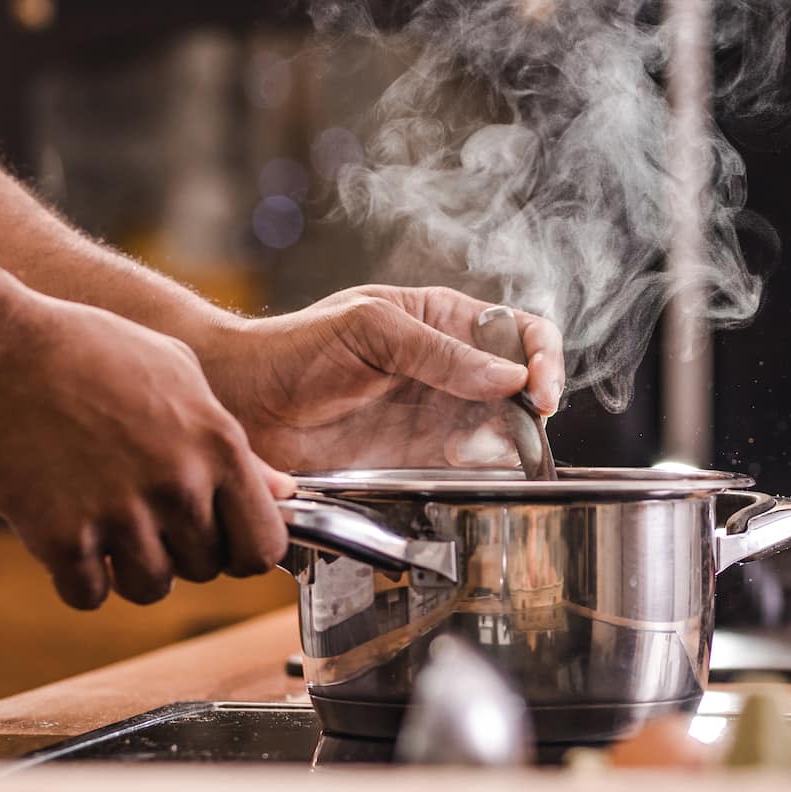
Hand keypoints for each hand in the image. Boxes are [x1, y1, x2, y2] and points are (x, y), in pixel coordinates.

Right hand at [0, 299, 293, 608]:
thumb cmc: (87, 351)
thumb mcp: (178, 375)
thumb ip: (233, 442)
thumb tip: (282, 490)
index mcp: (216, 445)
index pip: (263, 546)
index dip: (242, 550)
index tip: (218, 539)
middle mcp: (177, 485)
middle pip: (206, 571)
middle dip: (179, 553)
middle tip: (142, 515)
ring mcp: (120, 514)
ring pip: (150, 590)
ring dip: (128, 570)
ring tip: (104, 522)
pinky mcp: (62, 537)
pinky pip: (88, 595)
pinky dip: (77, 577)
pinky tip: (67, 533)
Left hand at [198, 285, 564, 471]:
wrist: (246, 404)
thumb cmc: (297, 349)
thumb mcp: (370, 330)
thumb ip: (438, 352)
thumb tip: (508, 378)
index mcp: (441, 320)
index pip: (517, 330)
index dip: (543, 355)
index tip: (542, 387)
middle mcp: (449, 367)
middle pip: (521, 383)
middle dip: (537, 403)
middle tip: (530, 426)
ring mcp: (437, 414)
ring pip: (503, 427)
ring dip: (516, 441)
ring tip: (506, 452)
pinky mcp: (422, 459)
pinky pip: (472, 466)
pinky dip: (488, 471)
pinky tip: (480, 471)